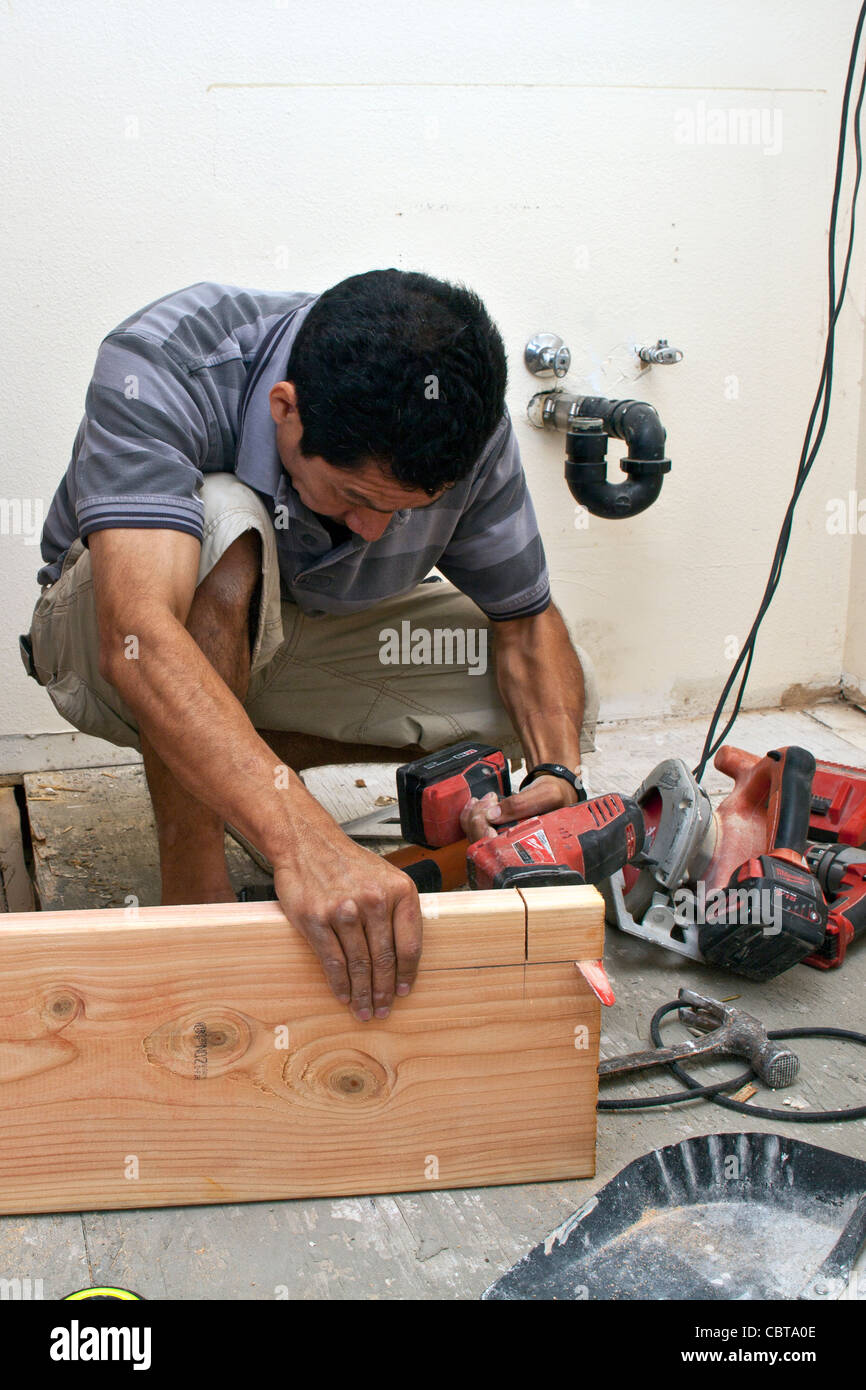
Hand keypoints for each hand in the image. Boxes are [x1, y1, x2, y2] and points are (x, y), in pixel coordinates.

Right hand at [273, 829, 422, 1021]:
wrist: (308, 844)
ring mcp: (345, 910)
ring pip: (359, 964)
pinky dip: (340, 983)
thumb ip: (398, 911)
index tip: (403, 991)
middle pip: (385, 959)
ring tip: (364, 1010)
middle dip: (384, 991)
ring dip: (363, 993)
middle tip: (383, 1010)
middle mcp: (375, 900)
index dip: (407, 975)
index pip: (410, 945)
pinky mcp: (317, 919)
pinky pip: (333, 961)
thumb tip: (405, 957)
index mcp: (400, 890)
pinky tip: (344, 995)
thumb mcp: (386, 878)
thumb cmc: (347, 864)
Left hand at [459, 771, 581, 843]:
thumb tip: (492, 814)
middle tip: (491, 800)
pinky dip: (470, 816)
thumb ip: (521, 804)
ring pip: (475, 837)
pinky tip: (475, 803)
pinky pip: (475, 830)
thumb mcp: (545, 795)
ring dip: (473, 816)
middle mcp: (514, 848)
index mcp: (530, 846)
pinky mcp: (496, 832)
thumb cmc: (555, 795)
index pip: (498, 851)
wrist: (556, 791)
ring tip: (484, 799)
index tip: (490, 815)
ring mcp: (503, 841)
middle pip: (482, 845)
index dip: (486, 835)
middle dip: (478, 819)